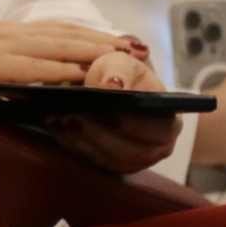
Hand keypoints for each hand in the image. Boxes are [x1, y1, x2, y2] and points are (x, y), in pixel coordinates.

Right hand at [0, 18, 145, 84]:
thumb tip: (25, 89)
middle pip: (63, 35)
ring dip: (91, 50)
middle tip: (140, 47)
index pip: (54, 32)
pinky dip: (55, 70)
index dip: (89, 35)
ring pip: (53, 46)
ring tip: (123, 57)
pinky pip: (26, 67)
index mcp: (1, 35)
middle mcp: (5, 35)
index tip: (120, 41)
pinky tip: (78, 75)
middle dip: (102, 41)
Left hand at [44, 52, 181, 173]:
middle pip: (129, 150)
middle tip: (70, 116)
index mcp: (169, 121)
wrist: (108, 83)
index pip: (157, 129)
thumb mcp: (121, 61)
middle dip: (98, 133)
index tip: (103, 111)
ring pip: (108, 159)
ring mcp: (134, 161)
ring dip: (81, 140)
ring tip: (58, 119)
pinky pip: (92, 161)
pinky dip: (73, 144)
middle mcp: (156, 148)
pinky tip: (56, 128)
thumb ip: (119, 70)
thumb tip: (113, 85)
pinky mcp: (110, 165)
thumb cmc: (119, 71)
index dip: (130, 122)